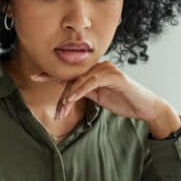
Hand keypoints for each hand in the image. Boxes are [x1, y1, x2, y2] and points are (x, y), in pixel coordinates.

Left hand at [32, 61, 180, 137]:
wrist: (146, 107)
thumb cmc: (124, 101)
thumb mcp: (99, 97)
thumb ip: (84, 92)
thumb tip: (67, 94)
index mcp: (94, 71)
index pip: (70, 72)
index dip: (52, 74)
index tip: (35, 76)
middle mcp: (99, 66)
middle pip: (72, 77)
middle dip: (61, 95)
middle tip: (56, 113)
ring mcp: (106, 69)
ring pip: (80, 81)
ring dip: (68, 98)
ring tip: (62, 112)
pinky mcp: (114, 76)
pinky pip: (91, 82)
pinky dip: (80, 90)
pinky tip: (72, 99)